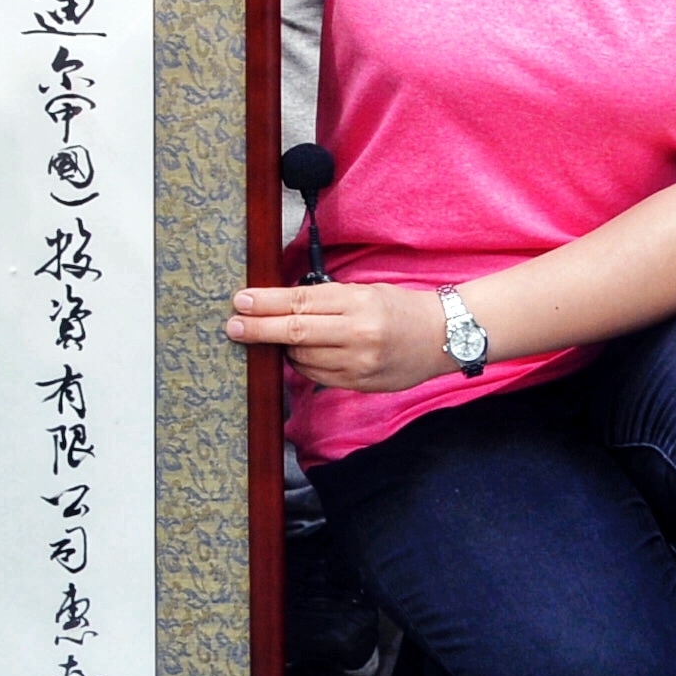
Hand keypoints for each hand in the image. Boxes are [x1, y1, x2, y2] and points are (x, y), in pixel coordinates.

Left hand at [223, 279, 451, 392]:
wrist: (443, 337)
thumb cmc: (400, 308)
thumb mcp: (364, 292)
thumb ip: (326, 300)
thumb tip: (281, 305)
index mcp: (356, 302)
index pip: (300, 302)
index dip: (266, 302)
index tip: (241, 301)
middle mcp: (357, 333)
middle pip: (295, 332)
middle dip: (258, 329)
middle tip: (232, 325)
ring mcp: (359, 362)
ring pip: (302, 358)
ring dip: (282, 348)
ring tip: (273, 338)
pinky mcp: (360, 383)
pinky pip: (318, 376)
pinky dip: (303, 365)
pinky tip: (299, 355)